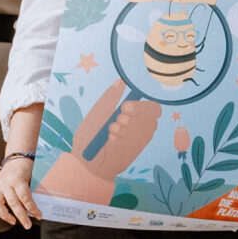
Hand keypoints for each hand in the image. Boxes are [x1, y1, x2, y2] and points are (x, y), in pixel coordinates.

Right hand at [0, 157, 38, 228]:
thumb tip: (36, 209)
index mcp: (17, 179)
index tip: (39, 216)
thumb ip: (32, 191)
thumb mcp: (32, 177)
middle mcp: (5, 183)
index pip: (25, 197)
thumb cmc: (26, 169)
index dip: (32, 208)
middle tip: (28, 225)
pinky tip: (0, 213)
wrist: (16, 159)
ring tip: (13, 221)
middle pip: (13, 203)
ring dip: (5, 216)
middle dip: (21, 216)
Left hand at [42, 80, 161, 203]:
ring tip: (110, 131)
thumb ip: (111, 96)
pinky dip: (118, 137)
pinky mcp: (135, 151)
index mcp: (135, 115)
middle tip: (118, 118)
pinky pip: (132, 139)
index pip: (154, 108)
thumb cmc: (91, 134)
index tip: (126, 106)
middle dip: (134, 114)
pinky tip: (110, 141)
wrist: (84, 158)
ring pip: (141, 126)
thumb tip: (121, 80)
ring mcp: (139, 140)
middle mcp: (142, 126)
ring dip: (122, 126)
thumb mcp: (99, 111)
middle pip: (152, 115)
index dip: (143, 105)